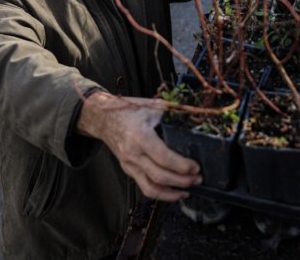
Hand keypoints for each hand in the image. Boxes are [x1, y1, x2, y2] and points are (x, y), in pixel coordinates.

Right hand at [77, 92, 201, 200]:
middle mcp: (132, 153)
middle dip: (182, 181)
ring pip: (150, 188)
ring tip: (187, 191)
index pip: (163, 157)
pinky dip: (160, 193)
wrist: (101, 118)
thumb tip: (194, 117)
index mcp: (140, 136)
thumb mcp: (150, 105)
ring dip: (171, 193)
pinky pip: (144, 186)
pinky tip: (173, 192)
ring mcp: (128, 164)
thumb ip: (172, 111)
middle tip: (197, 179)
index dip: (182, 165)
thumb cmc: (127, 110)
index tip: (196, 167)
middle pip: (159, 176)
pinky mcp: (128, 169)